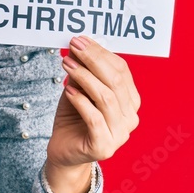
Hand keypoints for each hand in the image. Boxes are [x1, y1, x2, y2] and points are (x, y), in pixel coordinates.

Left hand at [47, 35, 140, 170]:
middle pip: (115, 81)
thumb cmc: (72, 119)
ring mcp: (120, 134)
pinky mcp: (104, 146)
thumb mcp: (77, 90)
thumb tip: (78, 46)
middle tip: (73, 46)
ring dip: (84, 77)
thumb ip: (82, 72)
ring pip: (106, 98)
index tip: (80, 40)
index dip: (101, 53)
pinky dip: (80, 101)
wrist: (64, 152)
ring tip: (66, 64)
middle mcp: (130, 117)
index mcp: (130, 101)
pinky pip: (94, 118)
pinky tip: (68, 90)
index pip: (121, 70)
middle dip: (93, 60)